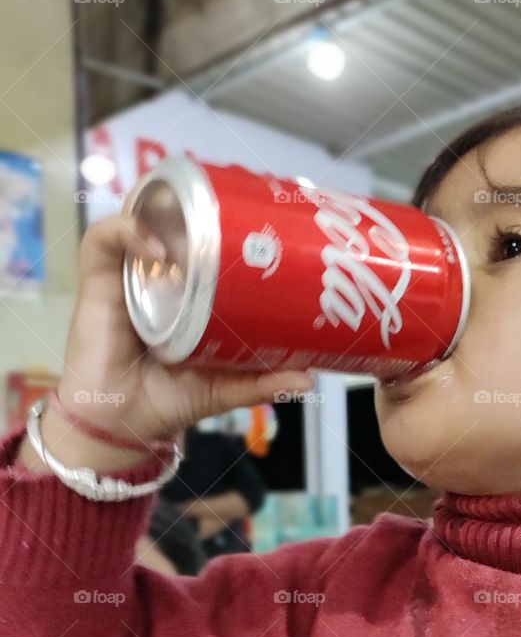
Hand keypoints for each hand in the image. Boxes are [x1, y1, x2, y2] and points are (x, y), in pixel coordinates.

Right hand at [58, 214, 314, 442]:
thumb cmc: (166, 401)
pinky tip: (154, 248)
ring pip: (138, 221)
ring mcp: (126, 278)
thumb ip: (261, 381)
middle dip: (195, 208)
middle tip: (233, 212)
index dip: (218, 224)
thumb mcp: (223, 387)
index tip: (253, 220)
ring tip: (193, 221)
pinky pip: (102, 241)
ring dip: (163, 212)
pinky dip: (126, 233)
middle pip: (171, 225)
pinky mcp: (96, 284)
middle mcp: (157, 280)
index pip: (199, 245)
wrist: (121, 427)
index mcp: (186, 295)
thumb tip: (309, 380)